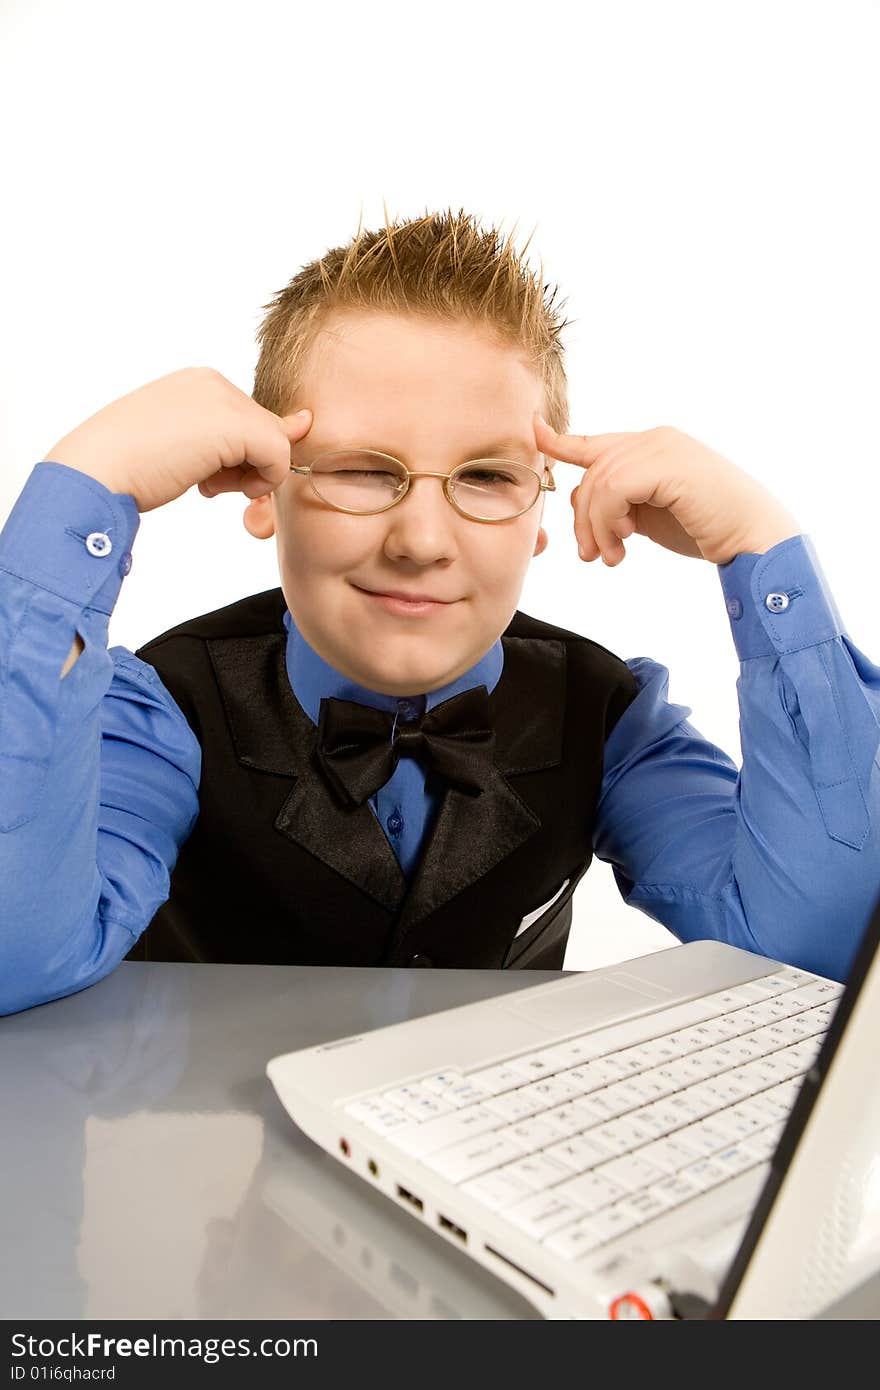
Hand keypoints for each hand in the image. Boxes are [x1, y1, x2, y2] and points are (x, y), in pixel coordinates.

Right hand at [40, 367, 313, 513]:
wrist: (94, 471)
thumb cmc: (130, 467)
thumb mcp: (189, 446)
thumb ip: (239, 438)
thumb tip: (303, 423)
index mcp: (198, 382)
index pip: (249, 421)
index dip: (237, 458)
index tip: (207, 475)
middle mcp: (214, 381)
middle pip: (264, 434)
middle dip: (243, 468)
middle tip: (204, 484)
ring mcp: (225, 398)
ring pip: (276, 444)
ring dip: (248, 477)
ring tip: (204, 484)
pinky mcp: (237, 425)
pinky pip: (280, 457)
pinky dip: (260, 483)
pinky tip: (214, 487)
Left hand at [533, 417, 801, 565]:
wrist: (753, 537)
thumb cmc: (708, 528)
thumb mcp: (650, 514)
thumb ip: (618, 502)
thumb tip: (580, 504)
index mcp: (652, 446)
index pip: (595, 443)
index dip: (560, 441)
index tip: (534, 432)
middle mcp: (655, 438)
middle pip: (591, 473)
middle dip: (584, 520)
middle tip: (594, 556)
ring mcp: (662, 447)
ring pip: (598, 483)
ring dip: (597, 528)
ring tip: (612, 557)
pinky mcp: (667, 464)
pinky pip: (613, 488)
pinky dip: (609, 520)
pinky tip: (624, 543)